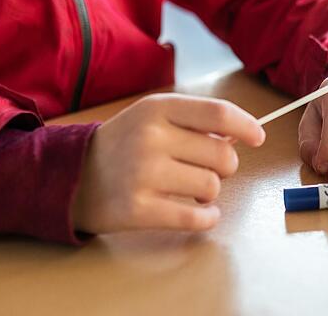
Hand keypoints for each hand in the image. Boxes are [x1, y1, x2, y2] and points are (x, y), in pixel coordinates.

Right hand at [72, 94, 264, 233]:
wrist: (69, 176)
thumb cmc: (125, 144)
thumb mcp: (153, 118)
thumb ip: (196, 121)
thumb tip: (243, 135)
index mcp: (157, 109)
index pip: (219, 113)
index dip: (246, 125)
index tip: (257, 137)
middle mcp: (150, 138)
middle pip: (223, 155)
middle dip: (223, 166)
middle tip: (204, 169)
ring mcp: (142, 174)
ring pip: (212, 187)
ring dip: (209, 192)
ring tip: (187, 187)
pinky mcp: (137, 210)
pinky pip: (196, 218)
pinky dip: (207, 218)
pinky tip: (201, 214)